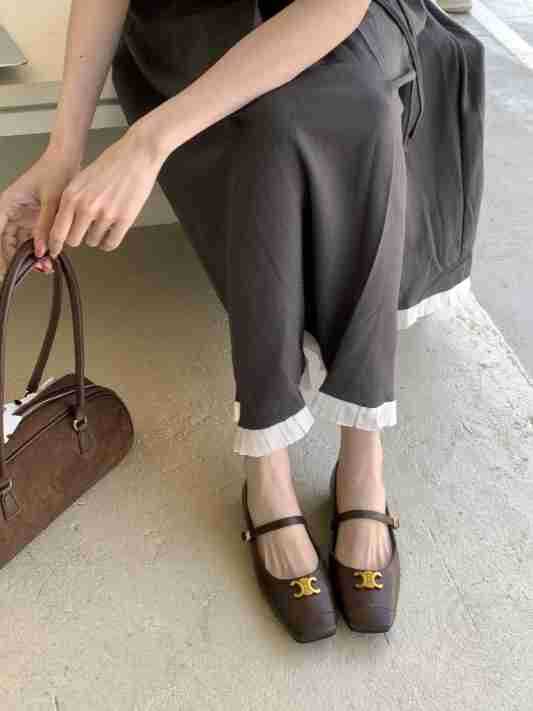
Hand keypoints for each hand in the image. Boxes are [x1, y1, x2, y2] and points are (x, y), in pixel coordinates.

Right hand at [0, 146, 81, 275]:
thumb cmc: (55, 171)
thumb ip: (44, 226)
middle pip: (4, 242)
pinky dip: (38, 251)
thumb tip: (40, 250)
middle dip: (16, 260)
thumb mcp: (51, 201)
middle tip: (29, 273)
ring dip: (29, 258)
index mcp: (7, 204)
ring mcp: (21, 217)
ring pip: (18, 244)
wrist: (66, 160)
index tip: (4, 269)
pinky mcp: (32, 220)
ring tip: (45, 267)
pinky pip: (30, 240)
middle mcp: (11, 212)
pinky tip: (48, 259)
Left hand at [40, 128, 164, 259]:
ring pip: (93, 242)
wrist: (136, 156)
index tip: (55, 250)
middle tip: (86, 231)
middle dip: (79, 238)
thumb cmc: (111, 164)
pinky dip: (109, 242)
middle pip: (74, 240)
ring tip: (104, 222)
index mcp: (71, 196)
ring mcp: (105, 215)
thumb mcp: (81, 180)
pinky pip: (111, 243)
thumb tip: (66, 224)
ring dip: (97, 237)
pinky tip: (113, 231)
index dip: (55, 244)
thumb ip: (71, 201)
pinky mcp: (123, 220)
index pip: (57, 230)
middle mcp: (85, 207)